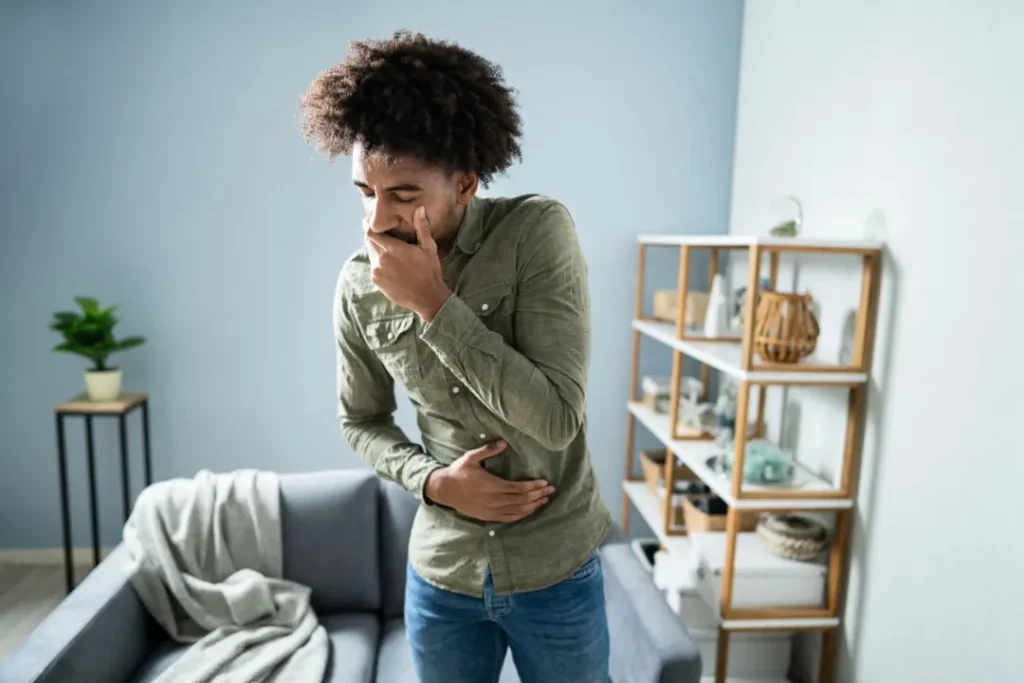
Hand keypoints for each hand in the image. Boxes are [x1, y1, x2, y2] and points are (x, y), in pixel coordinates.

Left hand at [365, 206, 450, 320]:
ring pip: (370, 253)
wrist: (427, 298)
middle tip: (379, 232)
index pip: (372, 232)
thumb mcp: (428, 248)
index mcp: (394, 249)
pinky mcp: (376, 281)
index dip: (369, 225)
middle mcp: (381, 259)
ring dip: (375, 249)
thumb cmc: (430, 271)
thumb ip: (422, 227)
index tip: (369, 221)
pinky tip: (388, 263)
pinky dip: (377, 262)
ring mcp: (377, 271)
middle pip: (369, 241)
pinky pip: (373, 266)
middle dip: (372, 236)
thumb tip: (419, 209)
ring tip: (385, 248)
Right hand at [424, 441, 555, 521]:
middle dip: (538, 495)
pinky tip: (529, 511)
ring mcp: (491, 510)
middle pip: (522, 500)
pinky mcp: (488, 516)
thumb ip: (488, 450)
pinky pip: (509, 519)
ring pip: (518, 511)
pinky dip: (522, 515)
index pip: (519, 488)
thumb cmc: (458, 472)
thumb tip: (504, 442)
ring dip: (533, 506)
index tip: (545, 482)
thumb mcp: (471, 457)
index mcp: (492, 485)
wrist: (444, 490)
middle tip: (551, 490)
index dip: (534, 486)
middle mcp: (494, 500)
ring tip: (544, 500)